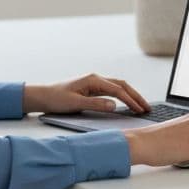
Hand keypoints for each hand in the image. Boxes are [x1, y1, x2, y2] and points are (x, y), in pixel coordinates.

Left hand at [23, 73, 149, 114]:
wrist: (41, 96)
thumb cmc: (55, 99)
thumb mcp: (75, 103)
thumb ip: (96, 104)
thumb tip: (115, 105)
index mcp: (93, 80)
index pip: (118, 90)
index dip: (131, 100)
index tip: (140, 109)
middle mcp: (96, 79)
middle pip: (123, 85)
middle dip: (136, 96)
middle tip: (147, 107)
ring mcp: (94, 83)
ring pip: (119, 87)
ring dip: (131, 96)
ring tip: (141, 106)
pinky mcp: (92, 89)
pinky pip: (112, 91)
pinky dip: (123, 96)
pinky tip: (127, 103)